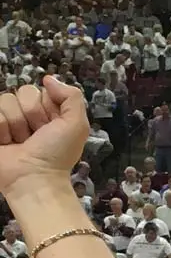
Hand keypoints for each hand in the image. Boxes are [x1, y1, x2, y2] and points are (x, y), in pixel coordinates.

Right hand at [0, 78, 88, 202]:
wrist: (33, 178)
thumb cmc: (57, 154)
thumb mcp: (76, 125)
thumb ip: (71, 96)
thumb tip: (48, 79)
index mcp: (49, 111)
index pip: (41, 90)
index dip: (46, 107)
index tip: (51, 126)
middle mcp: (27, 114)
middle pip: (23, 92)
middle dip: (31, 116)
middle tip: (35, 136)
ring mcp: (7, 121)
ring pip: (5, 101)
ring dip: (15, 125)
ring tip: (20, 142)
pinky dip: (1, 130)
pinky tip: (7, 144)